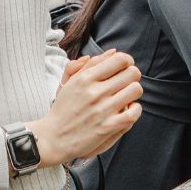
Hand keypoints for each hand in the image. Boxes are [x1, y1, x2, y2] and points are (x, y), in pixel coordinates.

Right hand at [31, 49, 142, 167]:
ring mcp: (103, 109)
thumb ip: (92, 64)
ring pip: (135, 90)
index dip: (128, 61)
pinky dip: (135, 109)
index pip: (120, 60)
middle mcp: (95, 91)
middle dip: (132, 75)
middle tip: (127, 81)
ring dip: (133, 91)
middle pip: (132, 73)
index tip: (125, 66)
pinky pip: (134, 112)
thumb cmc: (64, 108)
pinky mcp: (108, 127)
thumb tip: (113, 52)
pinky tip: (128, 109)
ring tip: (126, 95)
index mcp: (86, 78)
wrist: (54, 137)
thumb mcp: (72, 81)